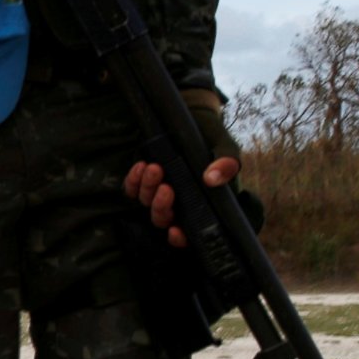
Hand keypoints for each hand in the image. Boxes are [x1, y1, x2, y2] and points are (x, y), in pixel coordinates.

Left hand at [127, 95, 241, 247]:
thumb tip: (211, 179)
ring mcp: (158, 193)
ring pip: (146, 203)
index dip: (180, 238)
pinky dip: (133, 180)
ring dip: (147, 189)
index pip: (189, 233)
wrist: (194, 120)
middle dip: (161, 207)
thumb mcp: (226, 150)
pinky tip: (141, 166)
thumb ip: (227, 164)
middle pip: (162, 219)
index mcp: (201, 205)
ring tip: (154, 169)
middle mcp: (178, 204)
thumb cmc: (213, 141)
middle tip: (166, 187)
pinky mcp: (143, 181)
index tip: (175, 230)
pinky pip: (131, 189)